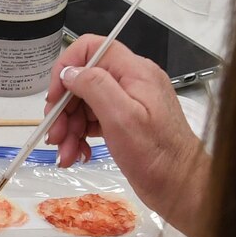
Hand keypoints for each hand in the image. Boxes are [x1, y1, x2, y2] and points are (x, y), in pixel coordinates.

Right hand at [44, 35, 210, 236]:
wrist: (181, 187)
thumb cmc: (156, 155)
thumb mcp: (122, 117)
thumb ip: (95, 86)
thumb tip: (69, 72)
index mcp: (134, 71)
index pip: (91, 48)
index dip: (67, 67)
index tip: (55, 96)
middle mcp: (131, 81)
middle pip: (83, 80)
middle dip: (64, 108)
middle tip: (55, 135)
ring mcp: (128, 103)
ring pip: (85, 103)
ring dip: (69, 127)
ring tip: (65, 153)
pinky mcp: (125, 122)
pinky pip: (93, 120)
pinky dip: (80, 136)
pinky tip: (78, 154)